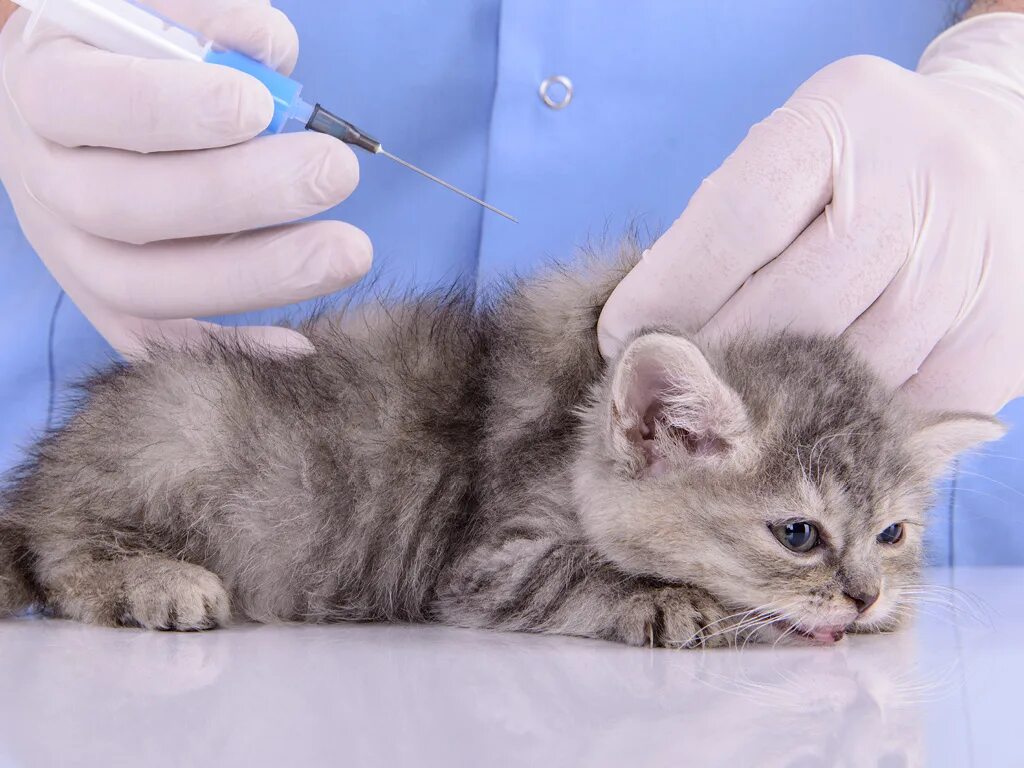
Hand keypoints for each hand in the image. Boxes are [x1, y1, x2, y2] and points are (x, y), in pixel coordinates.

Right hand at [0, 0, 370, 357]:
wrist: (74, 120)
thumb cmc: (133, 59)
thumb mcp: (154, 17)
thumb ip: (209, 22)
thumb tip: (269, 47)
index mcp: (46, 91)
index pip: (91, 103)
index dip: (174, 109)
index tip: (258, 105)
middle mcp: (47, 182)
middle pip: (127, 206)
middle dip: (242, 194)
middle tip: (336, 172)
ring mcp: (74, 254)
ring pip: (147, 288)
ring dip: (256, 275)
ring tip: (347, 252)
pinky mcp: (111, 305)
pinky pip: (162, 343)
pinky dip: (232, 349)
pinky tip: (301, 347)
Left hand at [599, 14, 1023, 413]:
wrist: (998, 154)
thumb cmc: (850, 168)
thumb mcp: (782, 156)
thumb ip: (717, 232)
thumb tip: (640, 335)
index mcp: (839, 120)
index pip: (735, 223)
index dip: (667, 294)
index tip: (621, 339)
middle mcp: (914, 184)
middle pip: (791, 305)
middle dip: (711, 362)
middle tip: (668, 394)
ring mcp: (966, 264)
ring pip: (846, 370)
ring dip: (774, 407)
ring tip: (731, 416)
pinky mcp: (996, 338)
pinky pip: (902, 409)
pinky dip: (844, 424)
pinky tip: (809, 420)